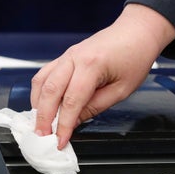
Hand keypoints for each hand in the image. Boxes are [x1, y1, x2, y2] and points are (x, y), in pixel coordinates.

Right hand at [31, 4, 174, 148]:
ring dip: (37, 104)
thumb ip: (96, 106)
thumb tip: (75, 121)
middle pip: (50, 91)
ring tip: (39, 124)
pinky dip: (40, 91)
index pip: (71, 101)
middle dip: (43, 117)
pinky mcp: (66, 56)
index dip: (64, 125)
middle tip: (42, 137)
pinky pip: (45, 74)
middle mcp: (74, 57)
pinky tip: (42, 105)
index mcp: (92, 65)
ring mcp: (67, 55)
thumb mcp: (122, 90)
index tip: (60, 141)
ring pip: (42, 81)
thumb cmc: (135, 57)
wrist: (137, 31)